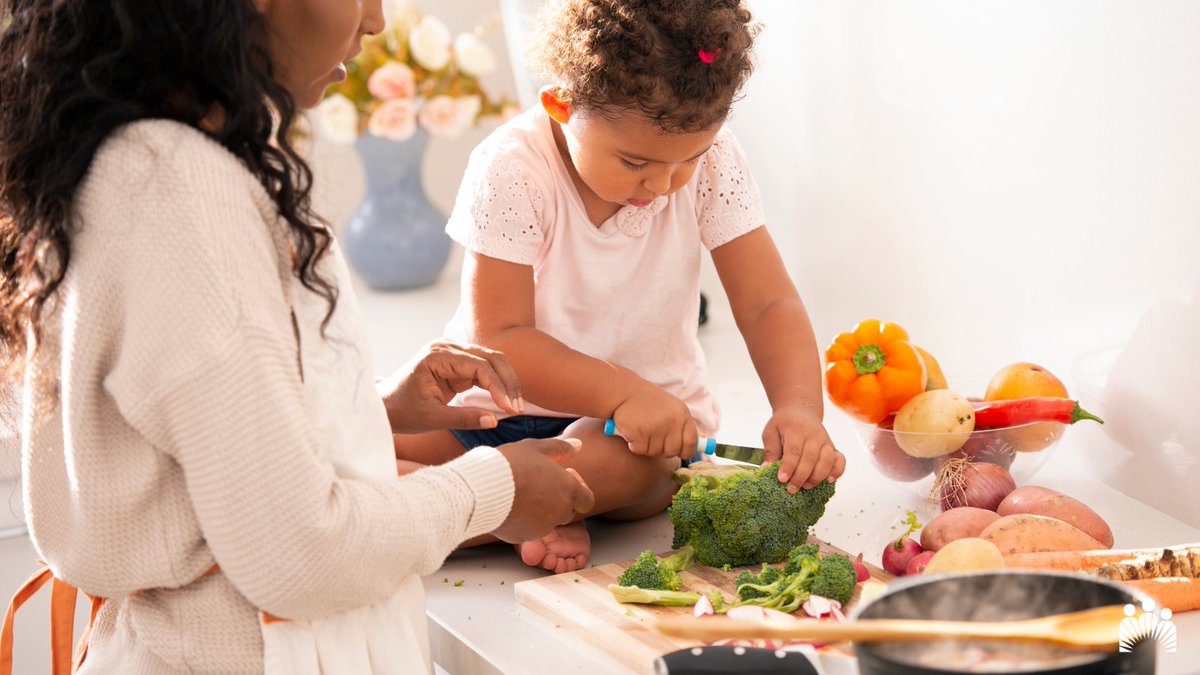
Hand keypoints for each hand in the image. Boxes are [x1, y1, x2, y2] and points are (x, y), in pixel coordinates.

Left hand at [379, 340, 523, 433]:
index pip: (478, 365)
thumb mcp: (431, 419)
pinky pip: (484, 371)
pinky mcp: (458, 365)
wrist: (384, 407)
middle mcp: (447, 348)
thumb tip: (494, 421)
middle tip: (517, 407)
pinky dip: (496, 385)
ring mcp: (453, 355)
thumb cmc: (401, 411)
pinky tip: (505, 402)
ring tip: (515, 406)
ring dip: (505, 383)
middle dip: (507, 382)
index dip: (497, 387)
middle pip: (490, 358)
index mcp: (437, 355)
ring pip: (491, 362)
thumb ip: (463, 419)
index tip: (509, 409)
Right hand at [493, 438, 594, 542]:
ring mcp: (542, 527)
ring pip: (547, 521)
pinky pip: (528, 530)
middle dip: (558, 500)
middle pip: (567, 511)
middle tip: (538, 484)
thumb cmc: (511, 464)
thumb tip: (578, 446)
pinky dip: (523, 521)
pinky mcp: (523, 538)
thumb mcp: (536, 447)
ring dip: (540, 511)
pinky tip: (509, 506)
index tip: (562, 479)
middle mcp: (560, 512)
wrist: (482, 489)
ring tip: (519, 492)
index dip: (577, 490)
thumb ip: (561, 447)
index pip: (587, 500)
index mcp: (568, 490)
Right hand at [611, 384, 698, 459]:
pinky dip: (634, 445)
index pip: (691, 442)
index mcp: (682, 414)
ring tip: (642, 431)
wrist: (625, 391)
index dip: (686, 451)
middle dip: (662, 449)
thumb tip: (704, 443)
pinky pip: (640, 450)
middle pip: (672, 451)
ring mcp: (656, 427)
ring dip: (647, 446)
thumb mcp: (672, 408)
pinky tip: (632, 433)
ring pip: (655, 452)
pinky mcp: (639, 432)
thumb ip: (684, 425)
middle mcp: (672, 421)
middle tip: (653, 438)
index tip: (680, 453)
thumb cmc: (649, 402)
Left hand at [761, 405, 844, 492]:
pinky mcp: (832, 447)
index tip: (782, 479)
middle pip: (810, 458)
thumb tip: (766, 468)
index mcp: (796, 430)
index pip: (794, 450)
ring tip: (806, 486)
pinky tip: (829, 481)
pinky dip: (837, 471)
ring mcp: (825, 441)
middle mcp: (813, 435)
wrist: (801, 410)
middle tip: (791, 489)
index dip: (788, 466)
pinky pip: (840, 460)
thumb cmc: (784, 423)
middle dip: (800, 476)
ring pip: (826, 460)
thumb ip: (770, 450)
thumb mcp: (771, 431)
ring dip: (817, 476)